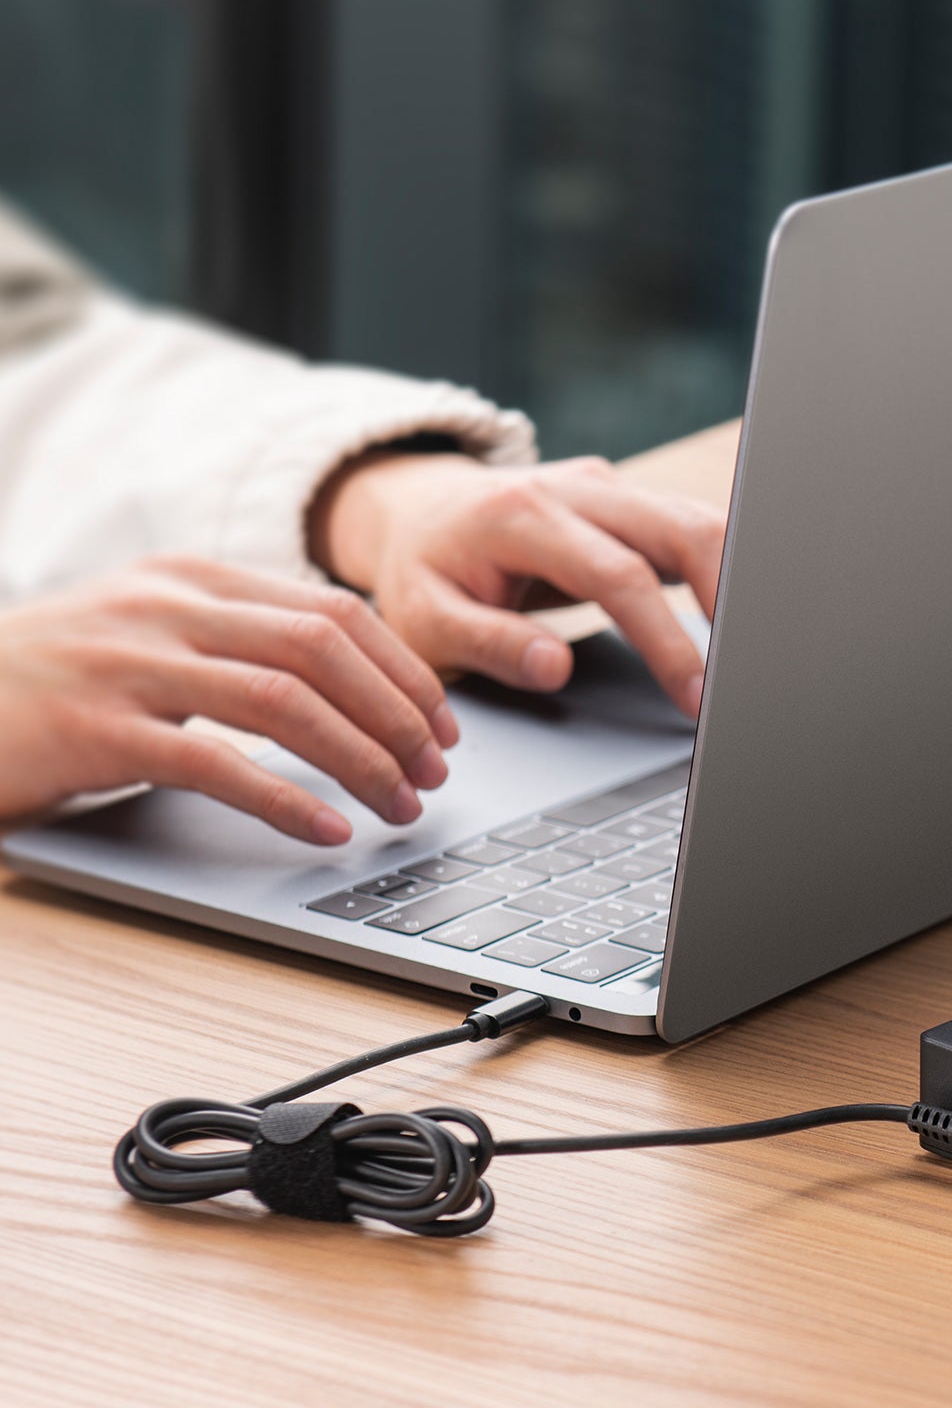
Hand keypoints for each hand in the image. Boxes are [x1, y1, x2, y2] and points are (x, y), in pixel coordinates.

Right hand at [0, 557, 456, 841]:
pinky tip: (326, 829)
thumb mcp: (147, 636)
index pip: (332, 612)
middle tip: (435, 772)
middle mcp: (166, 606)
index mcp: (190, 577)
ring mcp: (129, 663)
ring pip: (286, 702)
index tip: (444, 723)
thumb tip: (352, 689)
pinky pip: (217, 762)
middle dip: (398, 715)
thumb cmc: (50, 683)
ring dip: (361, 759)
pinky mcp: (96, 729)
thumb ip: (234, 643)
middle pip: (324, 650)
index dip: (404, 671)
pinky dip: (286, 800)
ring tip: (399, 805)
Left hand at [313, 453, 725, 715]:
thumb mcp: (427, 621)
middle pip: (678, 528)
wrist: (417, 509)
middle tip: (746, 668)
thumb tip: (556, 667)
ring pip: (695, 518)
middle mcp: (572, 488)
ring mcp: (605, 487)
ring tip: (746, 647)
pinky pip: (688, 525)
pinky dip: (720, 569)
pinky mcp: (627, 499)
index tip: (693, 694)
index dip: (665, 639)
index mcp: (520, 516)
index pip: (617, 574)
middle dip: (726, 596)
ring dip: (732, 579)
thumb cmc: (424, 571)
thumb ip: (491, 644)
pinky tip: (732, 616)